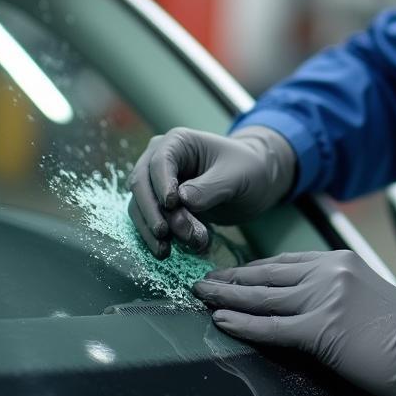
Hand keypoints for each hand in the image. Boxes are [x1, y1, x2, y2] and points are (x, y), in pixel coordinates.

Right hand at [127, 126, 296, 258]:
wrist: (255, 182)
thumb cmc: (248, 169)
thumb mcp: (236, 176)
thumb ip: (210, 188)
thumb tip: (181, 201)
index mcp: (178, 142)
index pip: (159, 162)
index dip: (162, 184)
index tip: (172, 205)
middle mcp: (160, 160)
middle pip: (142, 186)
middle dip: (155, 213)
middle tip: (172, 235)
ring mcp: (157, 184)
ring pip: (141, 208)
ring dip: (154, 231)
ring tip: (171, 251)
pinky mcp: (160, 207)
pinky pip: (148, 223)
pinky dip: (155, 239)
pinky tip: (167, 253)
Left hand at [192, 250, 395, 395]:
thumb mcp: (367, 294)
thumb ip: (335, 289)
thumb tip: (302, 299)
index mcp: (340, 260)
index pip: (286, 261)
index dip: (255, 267)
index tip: (232, 271)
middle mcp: (330, 271)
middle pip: (269, 273)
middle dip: (233, 277)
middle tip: (204, 280)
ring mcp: (325, 298)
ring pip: (264, 296)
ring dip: (228, 296)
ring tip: (202, 295)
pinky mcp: (321, 329)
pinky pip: (271, 326)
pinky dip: (243, 323)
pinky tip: (221, 319)